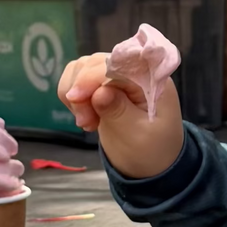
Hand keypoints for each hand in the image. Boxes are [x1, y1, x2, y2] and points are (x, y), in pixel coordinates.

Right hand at [57, 52, 184, 178]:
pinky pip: (77, 77)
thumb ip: (118, 111)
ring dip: (76, 95)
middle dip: (82, 90)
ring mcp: (117, 75)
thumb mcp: (137, 135)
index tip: (76, 98)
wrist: (152, 163)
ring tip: (87, 122)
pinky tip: (86, 117)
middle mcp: (134, 70)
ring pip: (82, 68)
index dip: (93, 77)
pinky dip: (74, 97)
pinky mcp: (103, 84)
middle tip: (85, 122)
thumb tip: (99, 92)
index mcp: (151, 79)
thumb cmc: (151, 151)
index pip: (117, 64)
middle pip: (95, 63)